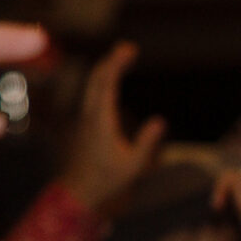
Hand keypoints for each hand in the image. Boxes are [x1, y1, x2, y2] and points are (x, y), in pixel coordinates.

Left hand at [59, 41, 164, 219]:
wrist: (80, 191)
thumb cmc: (108, 181)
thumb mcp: (133, 166)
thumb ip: (146, 144)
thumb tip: (160, 120)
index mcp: (100, 121)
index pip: (106, 83)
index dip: (116, 63)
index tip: (130, 50)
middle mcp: (90, 114)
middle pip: (96, 78)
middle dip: (112, 60)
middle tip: (130, 48)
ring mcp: (85, 118)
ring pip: (92, 85)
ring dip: (107, 69)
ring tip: (124, 59)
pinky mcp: (86, 123)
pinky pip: (93, 95)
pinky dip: (104, 81)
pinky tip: (112, 80)